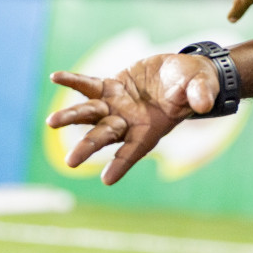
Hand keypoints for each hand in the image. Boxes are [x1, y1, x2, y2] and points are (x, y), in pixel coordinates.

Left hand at [46, 53, 217, 184]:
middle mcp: (129, 122)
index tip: (107, 179)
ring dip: (71, 117)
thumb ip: (199, 95)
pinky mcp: (110, 87)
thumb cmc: (196, 85)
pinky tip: (56, 76)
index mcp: (151, 130)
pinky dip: (73, 81)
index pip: (134, 150)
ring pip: (90, 113)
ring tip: (51, 123)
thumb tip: (202, 104)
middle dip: (88, 147)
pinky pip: (88, 85)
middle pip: (105, 135)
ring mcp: (117, 105)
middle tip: (70, 162)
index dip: (122, 164)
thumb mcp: (202, 88)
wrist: (183, 72)